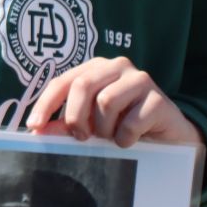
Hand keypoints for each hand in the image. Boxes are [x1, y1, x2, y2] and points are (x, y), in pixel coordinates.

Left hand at [25, 57, 205, 151]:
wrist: (171, 136)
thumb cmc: (126, 126)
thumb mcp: (94, 124)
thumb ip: (68, 124)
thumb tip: (40, 130)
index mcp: (95, 69)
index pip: (62, 82)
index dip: (46, 104)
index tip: (35, 127)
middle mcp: (116, 66)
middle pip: (82, 86)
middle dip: (75, 116)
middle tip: (81, 137)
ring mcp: (139, 79)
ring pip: (106, 102)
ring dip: (104, 129)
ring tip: (112, 137)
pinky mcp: (158, 99)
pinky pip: (131, 121)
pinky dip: (125, 137)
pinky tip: (131, 140)